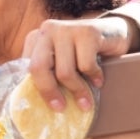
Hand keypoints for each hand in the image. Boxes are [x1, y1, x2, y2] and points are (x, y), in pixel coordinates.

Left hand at [21, 16, 135, 110]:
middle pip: (38, 68)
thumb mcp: (60, 60)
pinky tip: (98, 80)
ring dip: (78, 90)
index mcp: (35, 39)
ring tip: (86, 101)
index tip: (46, 107)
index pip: (25, 67)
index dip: (35, 89)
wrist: (114, 32)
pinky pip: (86, 66)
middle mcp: (47, 30)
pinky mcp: (87, 32)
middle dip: (50, 92)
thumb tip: (35, 104)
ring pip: (64, 72)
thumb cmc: (82, 53)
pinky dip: (94, 77)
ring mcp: (66, 29)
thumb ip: (47, 73)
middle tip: (61, 108)